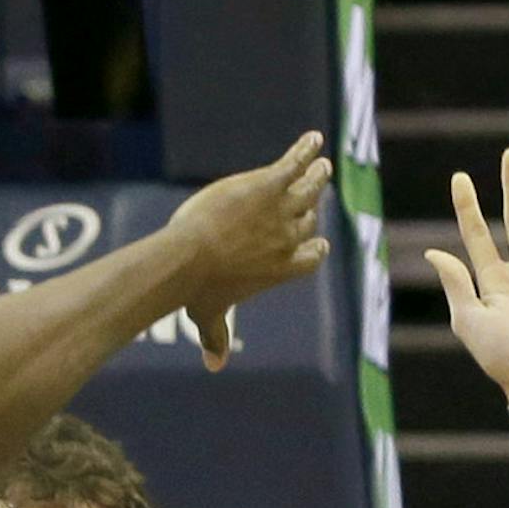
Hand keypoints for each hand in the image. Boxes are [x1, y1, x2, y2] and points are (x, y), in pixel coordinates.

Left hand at [165, 131, 331, 367]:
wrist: (189, 258)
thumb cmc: (198, 291)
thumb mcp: (209, 316)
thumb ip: (216, 338)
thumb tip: (212, 368)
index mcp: (284, 269)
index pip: (312, 256)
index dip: (315, 247)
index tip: (319, 241)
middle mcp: (290, 239)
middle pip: (309, 218)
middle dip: (312, 206)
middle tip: (315, 191)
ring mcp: (283, 209)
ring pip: (311, 188)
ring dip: (316, 175)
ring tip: (320, 164)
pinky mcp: (270, 183)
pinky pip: (295, 162)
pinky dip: (305, 149)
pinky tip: (311, 139)